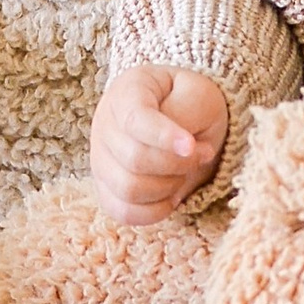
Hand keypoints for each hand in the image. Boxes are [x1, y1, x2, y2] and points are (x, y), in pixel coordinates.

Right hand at [90, 65, 229, 224]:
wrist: (187, 120)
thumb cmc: (192, 104)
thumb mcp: (199, 95)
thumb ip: (186, 115)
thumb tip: (181, 148)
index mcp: (126, 91)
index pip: (135, 119)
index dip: (163, 137)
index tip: (192, 146)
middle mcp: (104, 124)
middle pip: (134, 159)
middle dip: (177, 164)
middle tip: (203, 153)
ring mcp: (100, 158)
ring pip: (128, 190)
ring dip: (168, 187)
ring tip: (186, 172)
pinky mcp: (105, 188)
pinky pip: (124, 212)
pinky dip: (155, 211)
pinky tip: (173, 195)